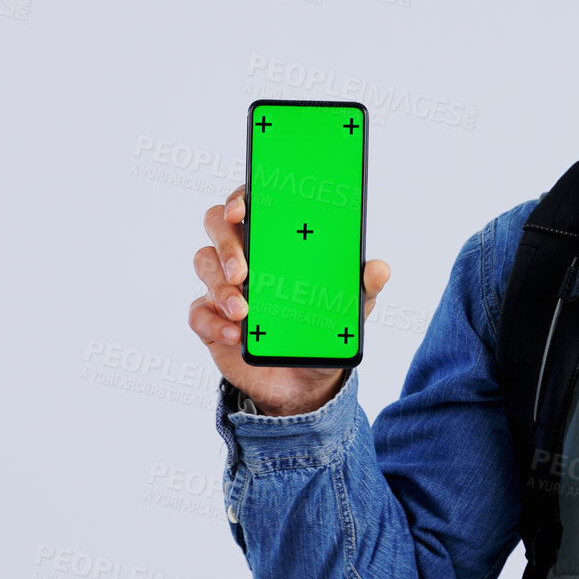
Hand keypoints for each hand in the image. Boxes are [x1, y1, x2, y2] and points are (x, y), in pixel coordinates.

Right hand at [189, 182, 390, 415]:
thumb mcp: (349, 310)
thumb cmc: (322, 330)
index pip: (251, 202)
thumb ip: (364, 288)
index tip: (243, 208)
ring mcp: (222, 285)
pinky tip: (235, 334)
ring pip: (204, 264)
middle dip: (227, 244)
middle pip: (217, 224)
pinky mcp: (209, 319)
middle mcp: (244, 254)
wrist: (304, 382)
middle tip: (244, 271)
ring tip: (244, 310)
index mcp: (276, 240)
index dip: (241, 197)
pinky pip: (198, 312)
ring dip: (220, 286)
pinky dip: (213, 322)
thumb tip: (379, 268)